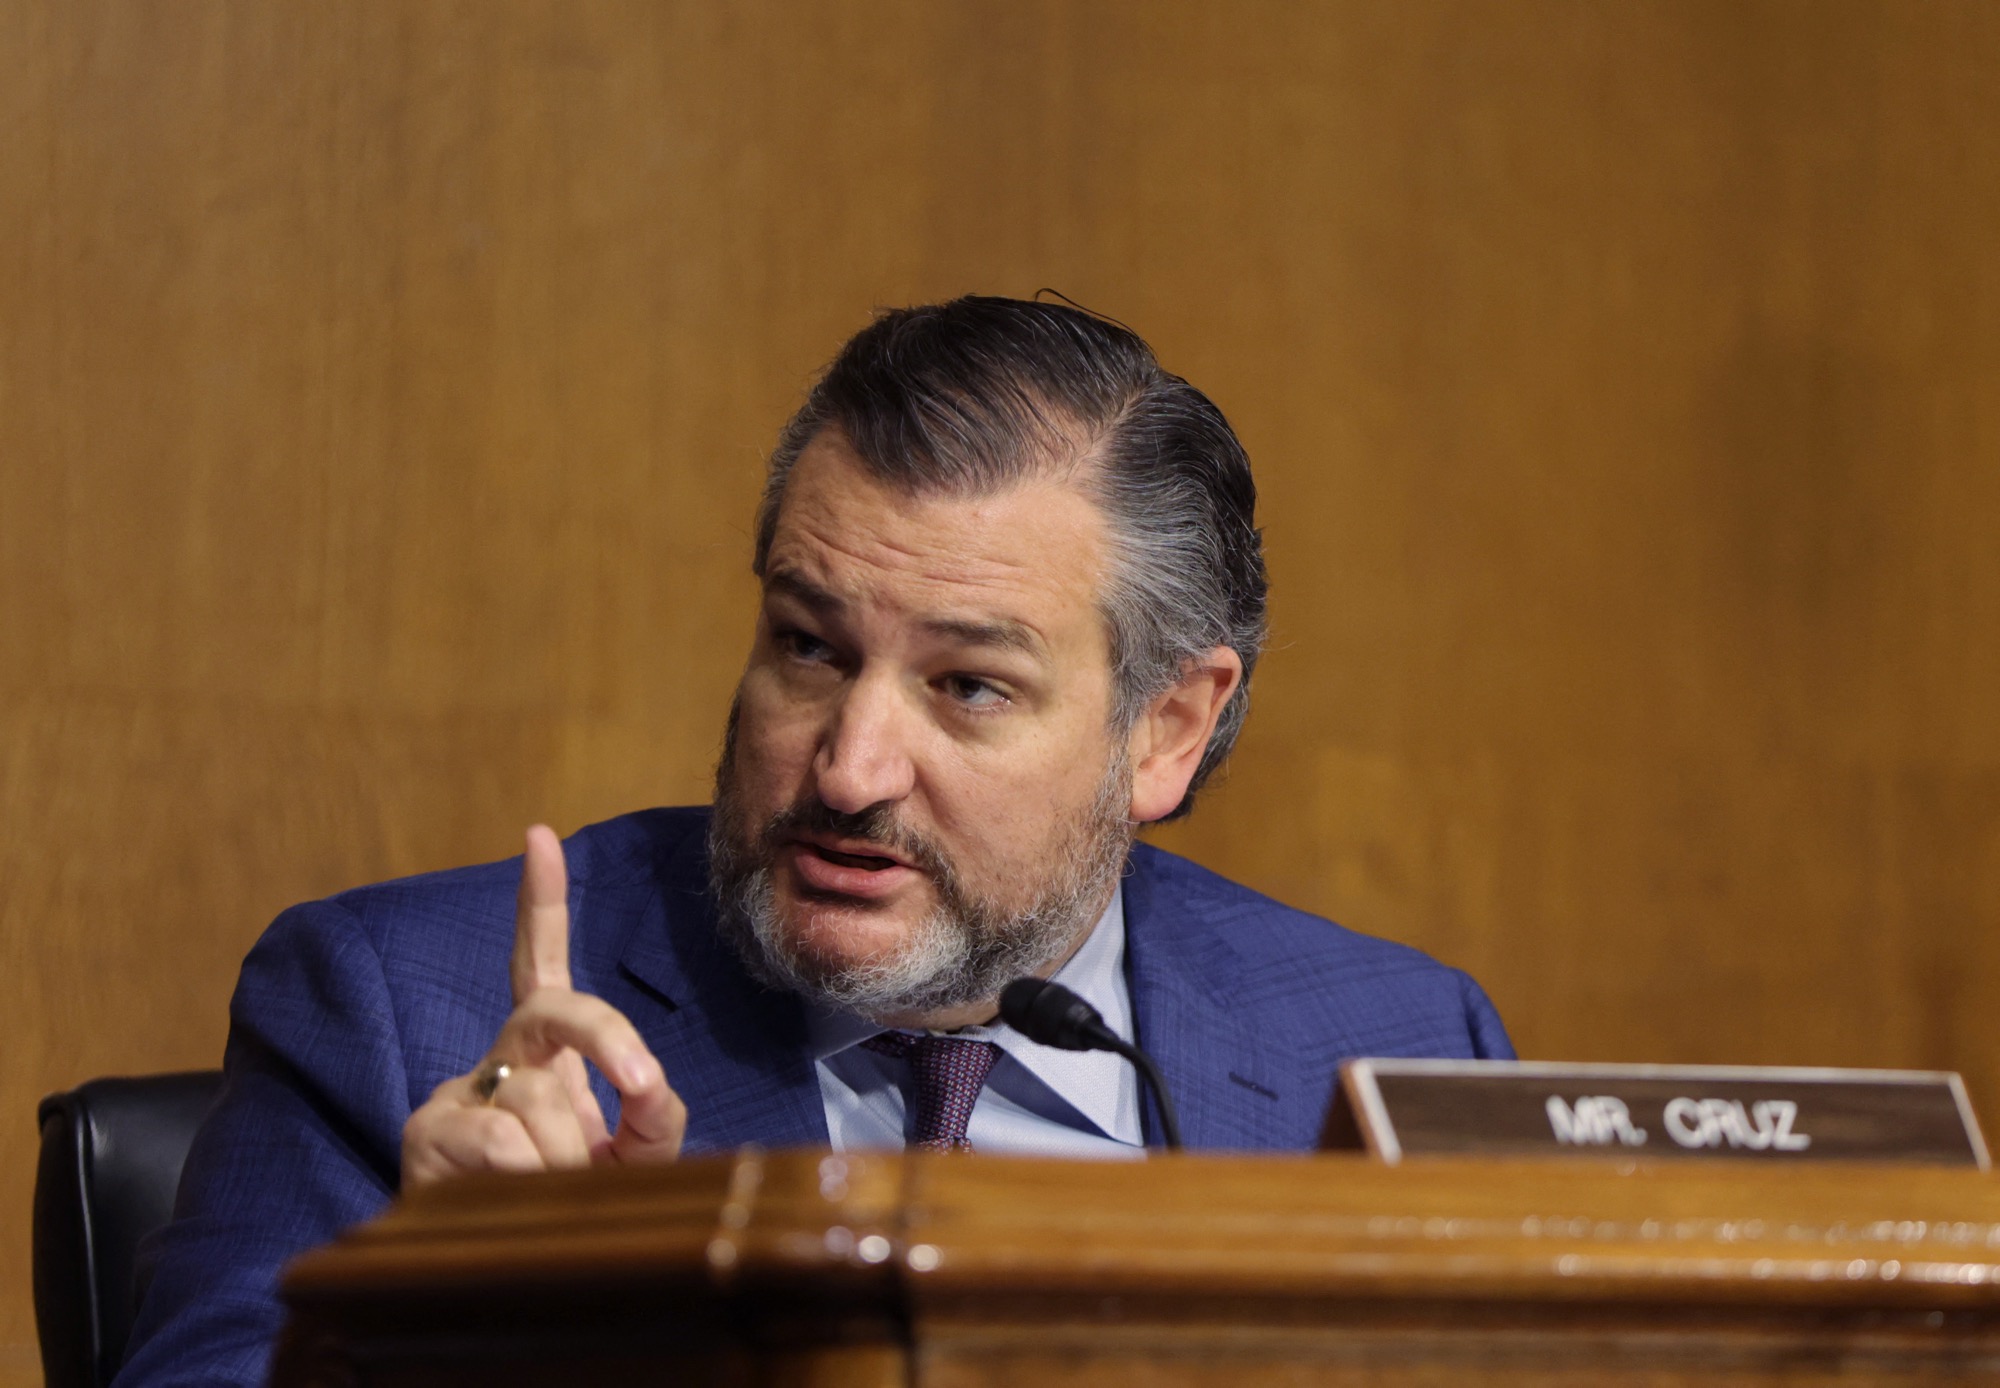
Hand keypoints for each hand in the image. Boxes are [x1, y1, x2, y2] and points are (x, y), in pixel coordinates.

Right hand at [401, 825, 686, 1186]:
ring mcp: (460, 1089)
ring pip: (539, 1095)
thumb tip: (645, 1081)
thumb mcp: (632, 1160)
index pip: (544, 964)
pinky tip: (517, 1195)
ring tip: (560, 1194)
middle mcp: (502, 1055)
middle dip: (607, 1036)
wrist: (493, 1274)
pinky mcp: (427, 1131)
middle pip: (553, 1006)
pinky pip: (500, 1137)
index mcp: (546, 1053)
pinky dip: (531, 1171)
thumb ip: (651, 1115)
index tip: (539, 837)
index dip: (542, 902)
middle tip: (640, 1083)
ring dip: (572, 1153)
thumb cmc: (568, 1207)